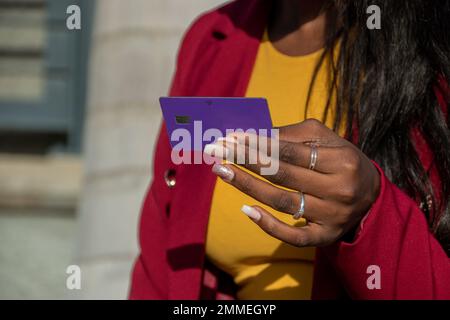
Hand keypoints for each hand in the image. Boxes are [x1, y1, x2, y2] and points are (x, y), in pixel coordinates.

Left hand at [207, 119, 380, 246]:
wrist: (370, 195)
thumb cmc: (341, 160)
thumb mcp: (326, 139)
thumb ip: (293, 135)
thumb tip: (254, 135)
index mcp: (341, 161)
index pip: (291, 151)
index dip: (258, 143)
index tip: (231, 137)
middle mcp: (339, 190)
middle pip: (283, 175)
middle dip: (246, 160)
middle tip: (218, 150)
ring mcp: (331, 216)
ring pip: (282, 202)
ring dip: (247, 186)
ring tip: (221, 171)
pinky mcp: (324, 237)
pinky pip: (293, 236)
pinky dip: (268, 225)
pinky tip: (246, 209)